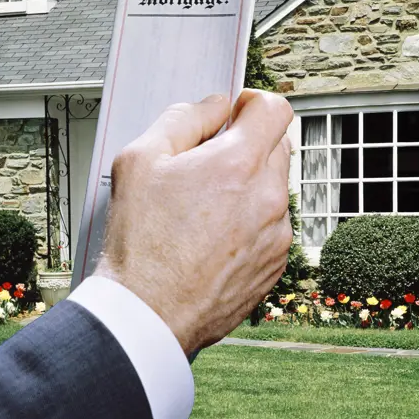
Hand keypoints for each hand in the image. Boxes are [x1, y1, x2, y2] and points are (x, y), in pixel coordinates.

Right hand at [94, 89, 292, 355]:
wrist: (148, 314)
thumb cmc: (141, 243)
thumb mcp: (141, 160)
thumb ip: (183, 118)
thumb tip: (214, 106)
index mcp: (239, 165)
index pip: (275, 109)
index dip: (252, 103)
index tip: (234, 114)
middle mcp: (269, 198)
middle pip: (278, 146)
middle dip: (248, 143)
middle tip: (208, 161)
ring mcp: (276, 235)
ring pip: (275, 187)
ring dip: (249, 183)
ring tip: (205, 206)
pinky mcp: (275, 265)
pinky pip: (272, 224)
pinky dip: (251, 219)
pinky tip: (213, 235)